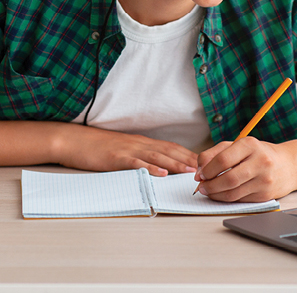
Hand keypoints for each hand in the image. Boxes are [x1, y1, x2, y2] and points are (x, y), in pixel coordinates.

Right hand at [53, 123, 197, 175]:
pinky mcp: (116, 158)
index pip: (171, 148)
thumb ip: (141, 156)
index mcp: (143, 143)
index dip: (187, 155)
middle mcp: (140, 144)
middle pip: (169, 151)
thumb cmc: (99, 148)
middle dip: (187, 160)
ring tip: (189, 171)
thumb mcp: (124, 149)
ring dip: (175, 163)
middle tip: (204, 168)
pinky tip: (161, 174)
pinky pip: (136, 163)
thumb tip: (157, 166)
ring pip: (157, 156)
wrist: (75, 140)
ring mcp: (129, 150)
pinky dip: (150, 168)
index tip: (203, 162)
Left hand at [193, 127, 296, 202]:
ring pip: (233, 192)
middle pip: (228, 178)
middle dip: (210, 185)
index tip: (199, 174)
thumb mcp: (240, 145)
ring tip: (208, 191)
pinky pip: (240, 200)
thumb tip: (199, 168)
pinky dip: (226, 199)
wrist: (289, 166)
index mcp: (251, 144)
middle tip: (200, 186)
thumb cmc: (259, 154)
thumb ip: (216, 152)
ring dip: (215, 194)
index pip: (223, 159)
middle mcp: (260, 161)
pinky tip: (221, 194)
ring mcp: (264, 179)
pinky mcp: (265, 195)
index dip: (207, 169)